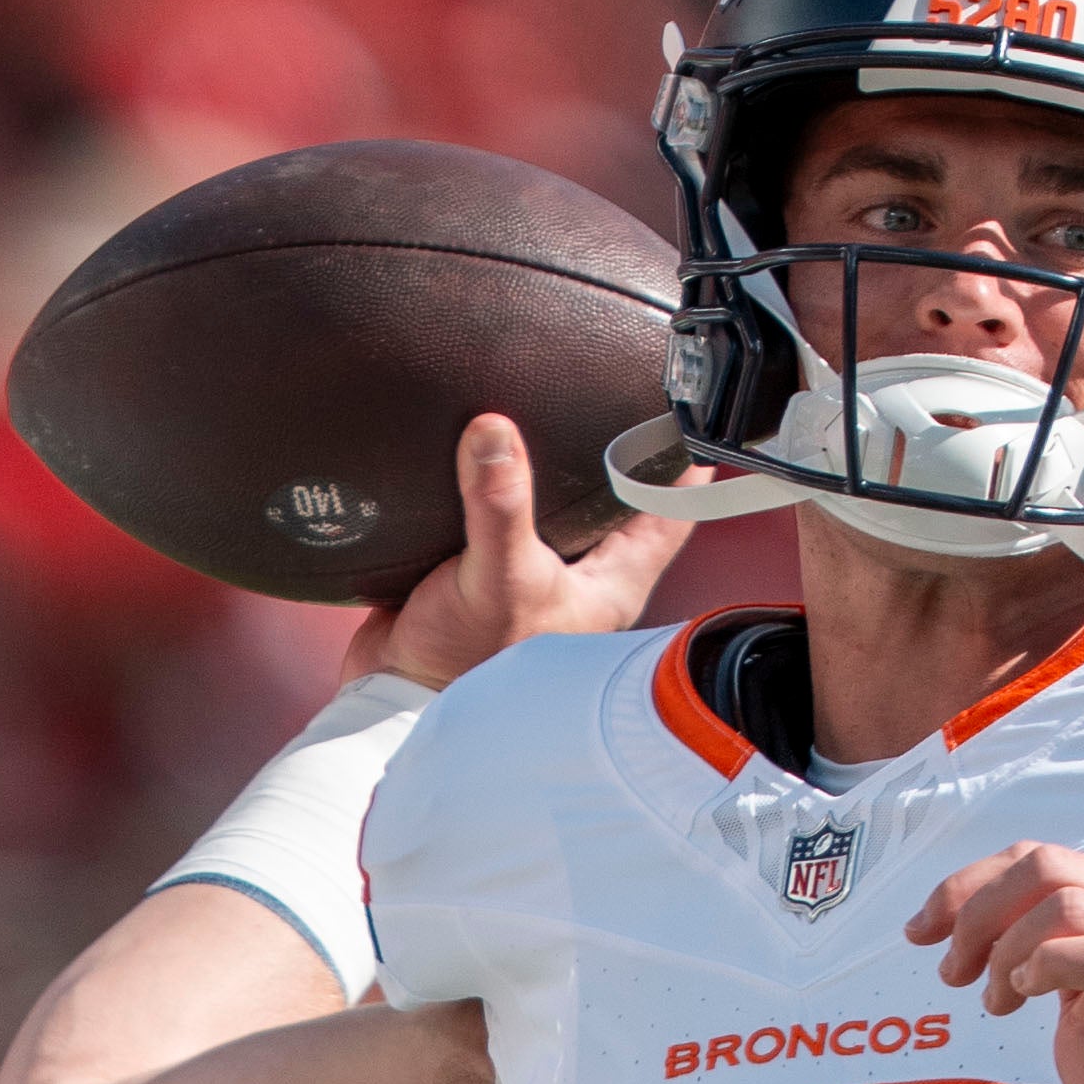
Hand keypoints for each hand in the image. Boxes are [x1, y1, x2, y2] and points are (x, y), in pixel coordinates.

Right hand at [344, 415, 699, 688]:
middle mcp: (582, 574)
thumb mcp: (500, 578)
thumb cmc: (469, 663)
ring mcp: (534, 568)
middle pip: (617, 499)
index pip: (672, 513)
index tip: (686, 411)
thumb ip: (500, 505)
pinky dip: (498, 477)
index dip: (685, 463)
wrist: (397, 694)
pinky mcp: (485, 562)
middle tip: (613, 389)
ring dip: (553, 460)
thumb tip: (494, 432)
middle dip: (617, 451)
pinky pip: (501, 506)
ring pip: (560, 500)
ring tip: (553, 399)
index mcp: (612, 582)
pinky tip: (488, 442)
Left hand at [905, 843, 1083, 1083]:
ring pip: (1071, 903)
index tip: (924, 930)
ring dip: (1008, 948)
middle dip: (976, 910)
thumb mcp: (1080, 1004)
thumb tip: (976, 927)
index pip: (1043, 860)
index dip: (969, 885)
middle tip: (951, 969)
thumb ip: (1048, 954)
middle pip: (1050, 867)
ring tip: (995, 999)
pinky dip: (1050, 966)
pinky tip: (1027, 997)